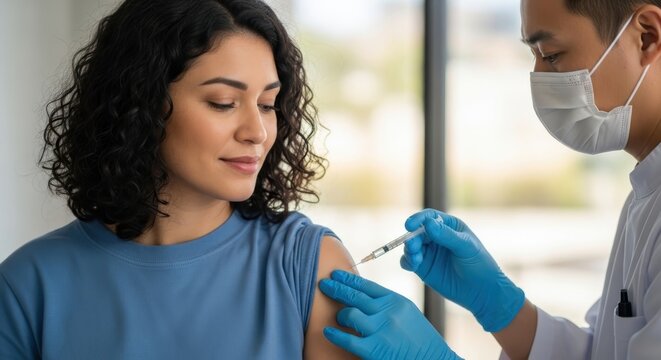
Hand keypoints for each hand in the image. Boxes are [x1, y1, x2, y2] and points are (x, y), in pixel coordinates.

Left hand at [319, 270, 461, 359]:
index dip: (348, 279)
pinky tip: (328, 332)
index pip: (366, 285)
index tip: (335, 274)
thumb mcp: (408, 315)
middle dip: (336, 288)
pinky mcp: (374, 350)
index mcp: (396, 301)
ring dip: (340, 315)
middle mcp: (388, 312)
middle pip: (354, 295)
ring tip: (337, 318)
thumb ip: (389, 305)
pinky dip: (335, 334)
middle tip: (323, 284)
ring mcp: (381, 330)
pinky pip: (347, 339)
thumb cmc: (422, 341)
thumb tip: (365, 298)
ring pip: (349, 314)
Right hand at [400, 209, 524, 331]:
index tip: (410, 225)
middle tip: (413, 247)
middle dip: (412, 238)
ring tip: (416, 259)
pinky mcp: (423, 267)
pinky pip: (408, 261)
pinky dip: (407, 261)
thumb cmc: (479, 265)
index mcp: (449, 226)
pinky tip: (413, 266)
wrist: (482, 292)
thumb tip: (428, 223)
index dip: (418, 219)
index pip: (429, 217)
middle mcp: (436, 236)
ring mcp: (428, 252)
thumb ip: (447, 235)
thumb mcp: (465, 247)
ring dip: (409, 250)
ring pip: (410, 246)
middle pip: (417, 232)